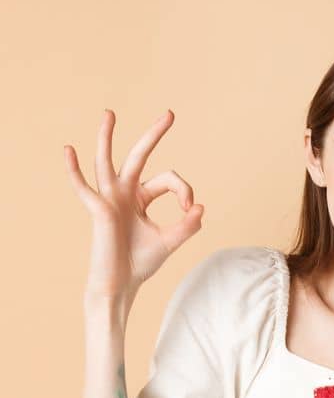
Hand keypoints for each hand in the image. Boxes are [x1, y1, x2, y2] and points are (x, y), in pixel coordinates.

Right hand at [65, 109, 204, 299]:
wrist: (122, 284)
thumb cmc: (141, 262)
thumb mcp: (170, 240)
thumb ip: (188, 224)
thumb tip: (200, 206)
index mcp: (141, 197)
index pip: (169, 178)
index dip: (184, 190)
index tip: (190, 209)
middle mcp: (124, 193)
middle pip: (139, 156)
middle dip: (154, 135)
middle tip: (170, 114)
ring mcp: (110, 199)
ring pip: (107, 162)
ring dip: (107, 137)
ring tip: (110, 114)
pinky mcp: (99, 209)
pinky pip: (83, 187)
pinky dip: (74, 169)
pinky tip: (68, 150)